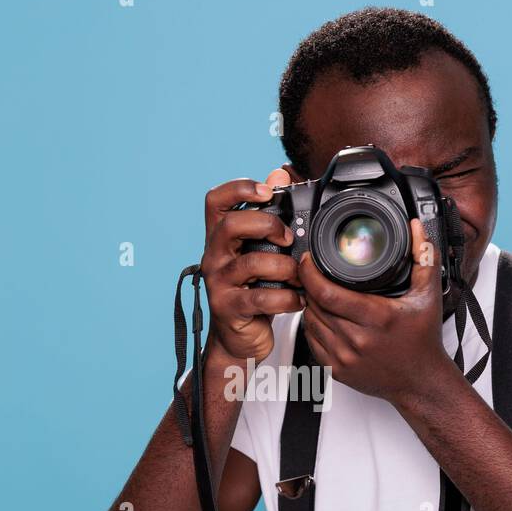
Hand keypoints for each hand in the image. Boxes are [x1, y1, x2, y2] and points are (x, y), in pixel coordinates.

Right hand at [199, 168, 304, 362]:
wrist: (239, 338)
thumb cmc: (252, 290)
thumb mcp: (259, 251)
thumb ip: (267, 215)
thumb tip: (279, 172)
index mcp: (220, 238)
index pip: (214, 201)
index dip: (238, 188)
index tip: (266, 191)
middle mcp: (213, 256)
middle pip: (230, 226)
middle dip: (265, 225)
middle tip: (287, 238)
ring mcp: (218, 283)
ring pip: (250, 264)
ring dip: (283, 267)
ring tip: (298, 276)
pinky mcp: (229, 308)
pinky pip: (261, 299)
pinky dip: (287, 299)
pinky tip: (298, 300)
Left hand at [298, 219, 455, 404]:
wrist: (420, 382)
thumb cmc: (423, 341)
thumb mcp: (428, 295)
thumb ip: (424, 257)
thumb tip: (417, 229)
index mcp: (376, 318)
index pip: (328, 293)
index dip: (310, 273)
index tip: (308, 261)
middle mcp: (358, 340)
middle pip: (315, 305)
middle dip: (309, 285)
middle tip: (312, 272)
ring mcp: (345, 358)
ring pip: (311, 323)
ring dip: (309, 305)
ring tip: (317, 293)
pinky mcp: (337, 371)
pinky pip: (312, 343)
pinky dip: (313, 327)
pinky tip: (321, 317)